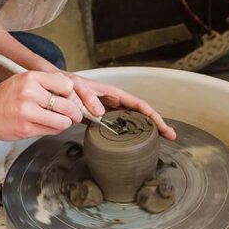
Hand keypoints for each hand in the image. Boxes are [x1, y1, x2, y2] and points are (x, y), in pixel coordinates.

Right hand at [0, 71, 83, 140]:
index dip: (72, 94)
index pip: (66, 85)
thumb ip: (45, 83)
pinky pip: (51, 131)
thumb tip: (70, 90)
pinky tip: (49, 125)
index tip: (71, 98)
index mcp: (31, 78)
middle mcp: (30, 94)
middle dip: (75, 112)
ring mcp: (28, 112)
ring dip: (66, 123)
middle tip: (75, 114)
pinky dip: (54, 129)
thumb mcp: (22, 80)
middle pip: (68, 105)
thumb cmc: (2, 97)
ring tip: (62, 121)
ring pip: (62, 121)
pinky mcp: (26, 129)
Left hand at [61, 73, 176, 139]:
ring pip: (134, 120)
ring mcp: (111, 110)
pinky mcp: (103, 118)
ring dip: (147, 129)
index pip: (139, 105)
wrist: (57, 87)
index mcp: (114, 94)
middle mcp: (116, 102)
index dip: (153, 116)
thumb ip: (88, 99)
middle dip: (158, 123)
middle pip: (142, 113)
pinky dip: (131, 133)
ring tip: (161, 140)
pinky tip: (137, 142)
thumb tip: (101, 114)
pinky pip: (121, 125)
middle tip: (171, 136)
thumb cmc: (67, 86)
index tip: (164, 128)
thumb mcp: (77, 89)